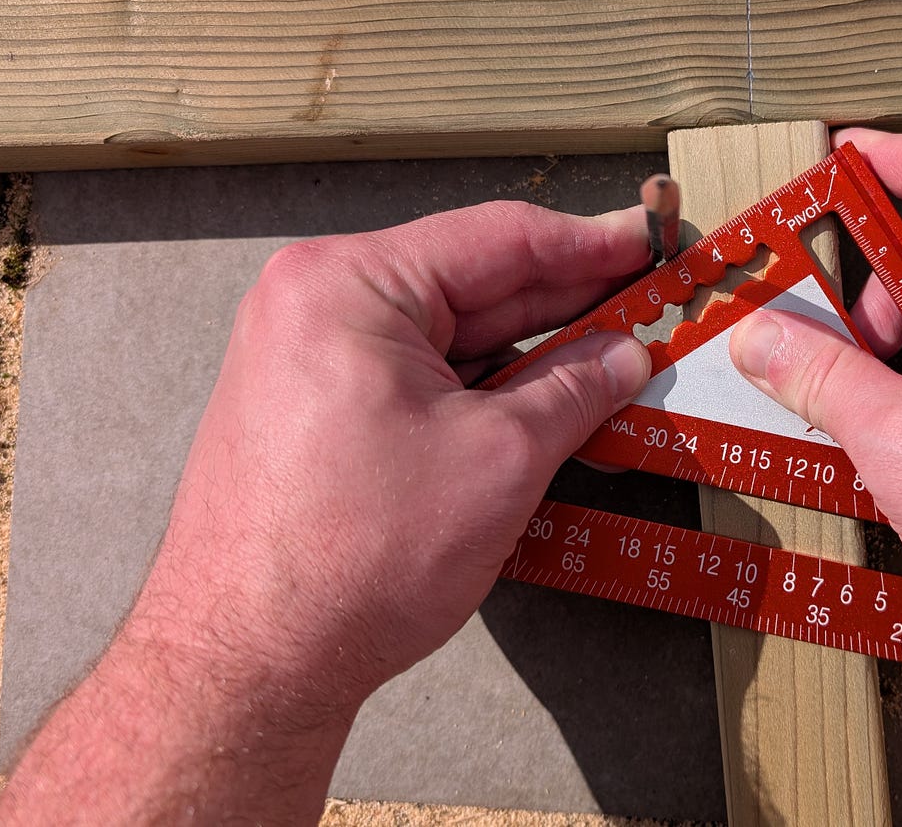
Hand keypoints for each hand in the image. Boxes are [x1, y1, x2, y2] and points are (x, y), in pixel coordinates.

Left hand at [0, 200, 652, 824]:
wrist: (251, 663)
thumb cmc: (351, 559)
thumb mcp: (500, 459)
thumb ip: (574, 389)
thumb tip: (624, 354)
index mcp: (348, 285)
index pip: (498, 239)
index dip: (591, 245)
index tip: (651, 244)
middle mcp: (317, 305)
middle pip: (473, 284)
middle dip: (566, 303)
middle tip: (648, 305)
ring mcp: (309, 359)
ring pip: (450, 337)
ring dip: (531, 354)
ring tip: (614, 364)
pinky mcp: (316, 412)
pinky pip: (420, 377)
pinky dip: (486, 390)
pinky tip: (547, 406)